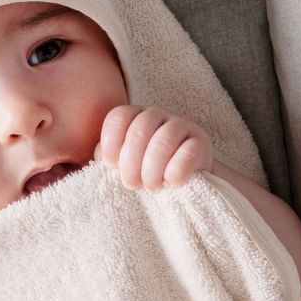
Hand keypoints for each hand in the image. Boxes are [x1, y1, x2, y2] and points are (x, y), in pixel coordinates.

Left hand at [94, 105, 213, 189]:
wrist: (184, 178)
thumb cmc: (145, 169)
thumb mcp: (124, 161)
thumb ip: (108, 157)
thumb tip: (98, 159)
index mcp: (134, 115)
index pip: (118, 117)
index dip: (112, 145)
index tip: (113, 167)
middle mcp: (157, 114)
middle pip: (139, 132)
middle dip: (131, 166)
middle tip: (133, 185)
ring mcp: (181, 124)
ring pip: (162, 142)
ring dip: (152, 172)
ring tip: (152, 186)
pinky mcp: (201, 142)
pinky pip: (187, 154)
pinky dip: (174, 173)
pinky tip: (171, 182)